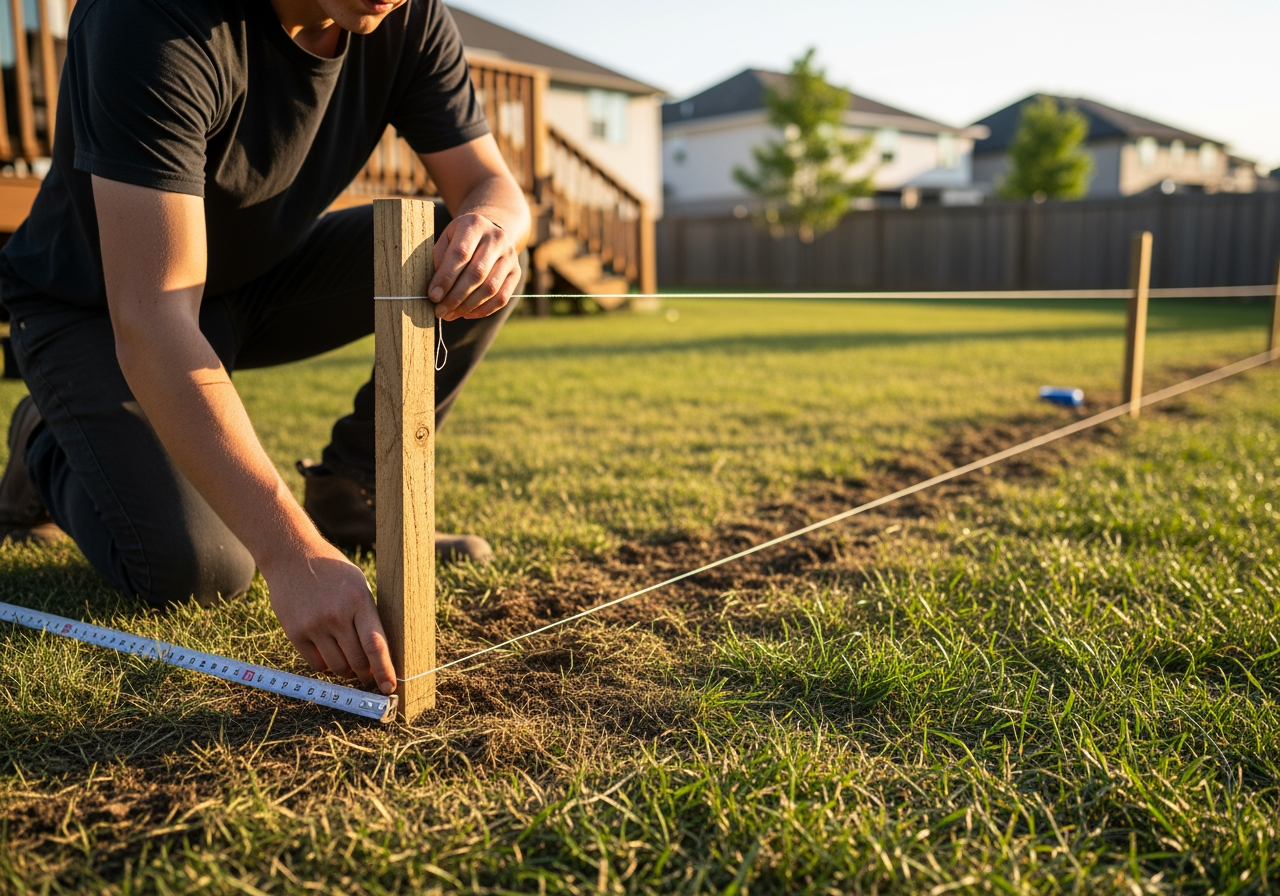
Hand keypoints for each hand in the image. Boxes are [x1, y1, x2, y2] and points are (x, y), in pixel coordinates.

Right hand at [264, 538, 397, 694]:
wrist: (292, 556)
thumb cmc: (332, 571)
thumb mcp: (358, 584)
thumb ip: (368, 616)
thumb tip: (380, 653)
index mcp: (359, 601)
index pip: (376, 645)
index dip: (384, 670)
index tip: (390, 687)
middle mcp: (336, 615)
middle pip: (358, 661)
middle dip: (366, 674)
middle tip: (369, 675)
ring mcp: (314, 625)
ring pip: (337, 667)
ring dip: (347, 672)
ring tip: (350, 664)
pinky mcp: (295, 632)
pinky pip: (316, 664)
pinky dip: (327, 666)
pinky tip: (331, 655)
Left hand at [428, 212, 520, 320]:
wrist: (490, 231)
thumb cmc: (461, 239)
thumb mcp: (446, 238)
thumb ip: (440, 258)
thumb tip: (438, 289)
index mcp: (474, 225)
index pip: (460, 254)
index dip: (446, 278)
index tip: (433, 296)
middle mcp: (496, 238)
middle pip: (477, 273)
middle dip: (456, 296)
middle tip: (440, 311)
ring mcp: (510, 256)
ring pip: (490, 288)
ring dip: (468, 306)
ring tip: (451, 314)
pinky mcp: (516, 272)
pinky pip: (502, 297)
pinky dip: (483, 310)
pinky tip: (467, 314)